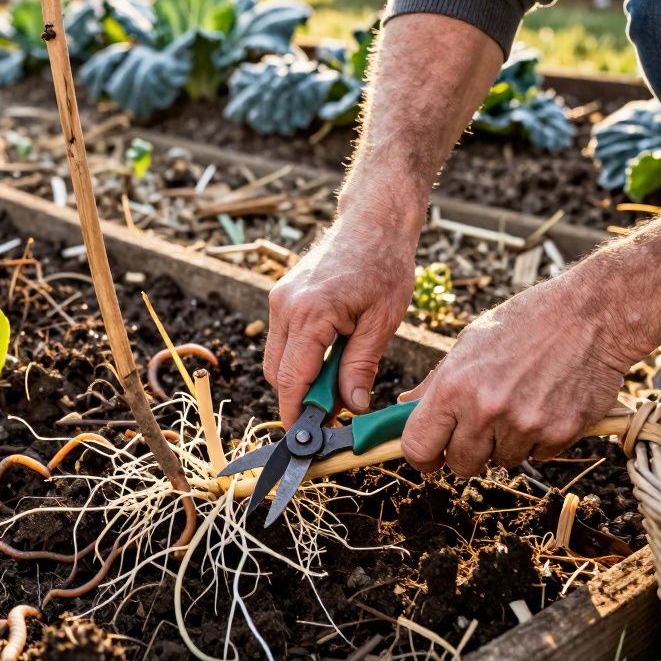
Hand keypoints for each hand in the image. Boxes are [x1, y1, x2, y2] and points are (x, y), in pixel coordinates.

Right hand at [264, 207, 418, 425]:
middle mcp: (285, 306)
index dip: (297, 413)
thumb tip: (352, 406)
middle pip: (276, 374)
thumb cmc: (384, 265)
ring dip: (300, 379)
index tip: (307, 438)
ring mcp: (279, 300)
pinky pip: (282, 341)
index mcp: (310, 313)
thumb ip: (361, 366)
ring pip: (276, 360)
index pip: (291, 379)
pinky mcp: (282, 297)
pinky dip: (300, 358)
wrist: (372, 222)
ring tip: (338, 382)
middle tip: (335, 412)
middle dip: (300, 399)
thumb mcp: (383, 321)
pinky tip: (330, 357)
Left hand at [399, 276, 632, 475]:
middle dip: (467, 452)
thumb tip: (405, 405)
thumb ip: (436, 382)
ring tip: (522, 402)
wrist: (592, 314)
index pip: (419, 446)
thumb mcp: (470, 342)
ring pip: (501, 461)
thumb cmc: (527, 321)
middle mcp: (485, 410)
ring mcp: (523, 426)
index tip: (431, 456)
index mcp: (454, 386)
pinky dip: (539, 439)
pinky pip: (537, 456)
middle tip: (482, 426)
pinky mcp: (559, 434)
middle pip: (460, 465)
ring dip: (506, 443)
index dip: (422, 457)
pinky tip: (547, 404)